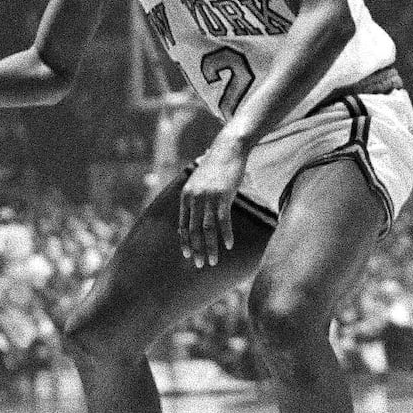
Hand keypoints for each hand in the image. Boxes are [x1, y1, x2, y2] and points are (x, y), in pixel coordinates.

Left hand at [179, 137, 247, 267]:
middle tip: (200, 265)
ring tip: (213, 261)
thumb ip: (195, 197)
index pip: (183, 225)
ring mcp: (208, 197)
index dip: (185, 242)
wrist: (228, 148)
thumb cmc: (216, 165)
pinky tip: (229, 246)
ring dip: (210, 247)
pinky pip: (224, 221)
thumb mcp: (199, 181)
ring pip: (208, 229)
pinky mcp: (223, 196)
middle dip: (197, 250)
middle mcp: (194, 198)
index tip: (188, 256)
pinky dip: (226, 235)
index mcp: (185, 196)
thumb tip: (194, 214)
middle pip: (193, 230)